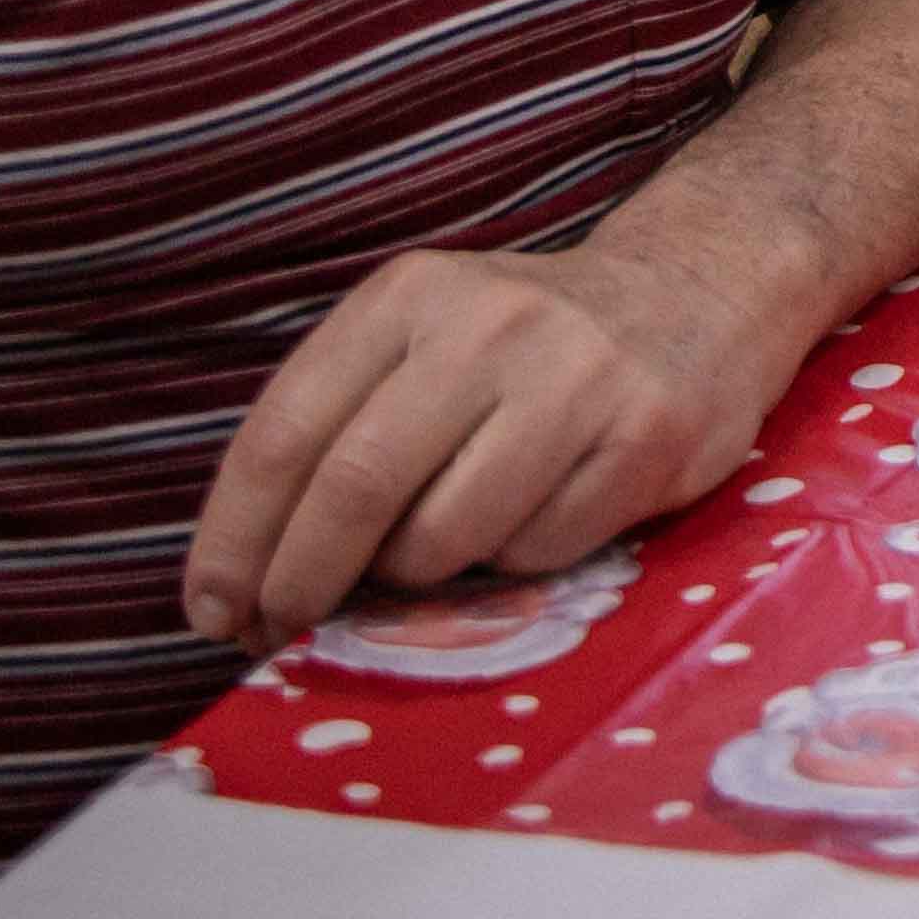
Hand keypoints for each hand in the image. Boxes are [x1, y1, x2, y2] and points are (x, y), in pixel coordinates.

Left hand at [181, 235, 791, 653]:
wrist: (703, 287)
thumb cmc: (529, 343)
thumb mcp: (425, 341)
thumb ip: (343, 431)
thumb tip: (254, 583)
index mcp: (408, 296)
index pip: (285, 433)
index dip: (234, 540)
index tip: (214, 610)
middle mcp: (489, 325)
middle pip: (355, 490)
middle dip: (302, 584)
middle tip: (285, 631)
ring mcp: (576, 379)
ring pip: (445, 539)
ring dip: (422, 575)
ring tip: (448, 544)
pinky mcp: (647, 435)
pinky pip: (539, 552)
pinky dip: (518, 563)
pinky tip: (542, 512)